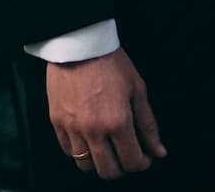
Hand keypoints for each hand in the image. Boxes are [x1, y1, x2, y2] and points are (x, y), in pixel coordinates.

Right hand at [46, 48, 164, 179]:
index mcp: (117, 122)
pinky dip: (80, 151)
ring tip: (106, 147)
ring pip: (86, 165)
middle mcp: (93, 129)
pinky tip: (89, 139)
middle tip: (126, 154)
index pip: (132, 162)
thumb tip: (158, 151)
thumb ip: (148, 125)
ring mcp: (72, 127)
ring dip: (99, 161)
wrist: (79, 44)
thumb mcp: (137, 89)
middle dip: (122, 167)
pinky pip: (68, 150)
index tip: (144, 156)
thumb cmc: (110, 62)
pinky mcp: (56, 121)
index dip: (142, 163)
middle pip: (109, 171)